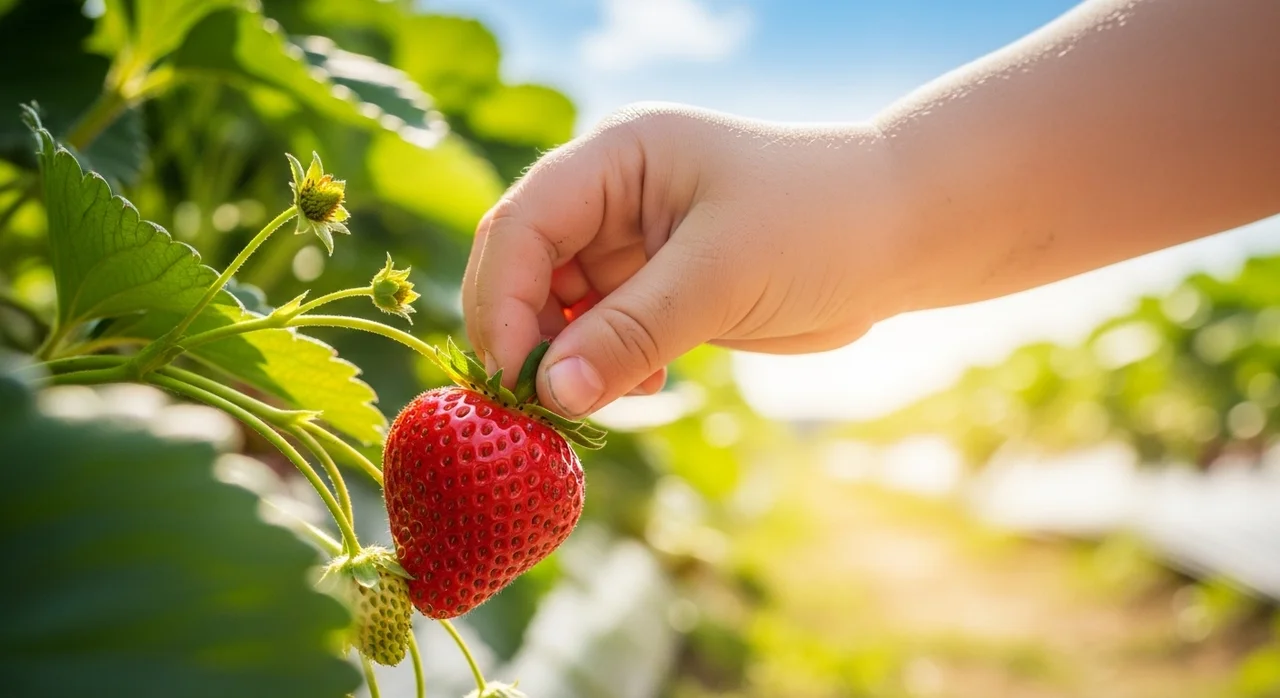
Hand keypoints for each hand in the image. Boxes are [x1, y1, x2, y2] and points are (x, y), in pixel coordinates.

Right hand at [463, 104, 910, 417]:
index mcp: (616, 157)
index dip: (505, 299)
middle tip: (541, 405)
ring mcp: (632, 244)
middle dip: (526, 335)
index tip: (515, 374)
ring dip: (566, 361)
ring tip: (602, 399)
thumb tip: (549, 394)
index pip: (523, 223)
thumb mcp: (720, 275)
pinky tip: (640, 387)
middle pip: (527, 267)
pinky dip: (603, 368)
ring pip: (559, 309)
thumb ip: (629, 333)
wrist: (902, 236)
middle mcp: (611, 196)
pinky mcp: (657, 289)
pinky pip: (601, 335)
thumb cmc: (819, 223)